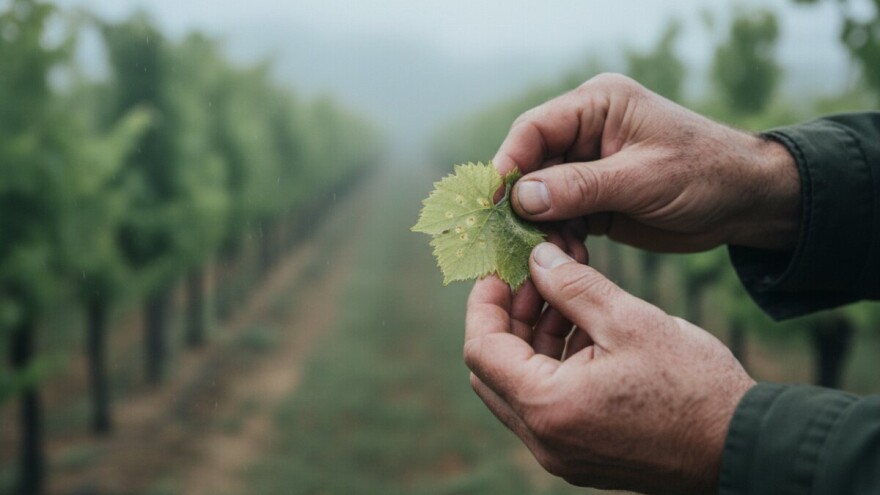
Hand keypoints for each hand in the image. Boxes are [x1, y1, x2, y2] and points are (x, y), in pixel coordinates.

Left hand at [464, 243, 754, 493]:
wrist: (744, 445)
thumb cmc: (693, 385)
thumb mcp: (629, 321)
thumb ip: (572, 286)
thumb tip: (536, 259)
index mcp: (548, 406)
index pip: (481, 349)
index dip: (484, 302)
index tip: (500, 270)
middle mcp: (544, 439)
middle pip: (493, 370)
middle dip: (506, 318)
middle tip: (533, 278)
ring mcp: (561, 452)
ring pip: (519, 387)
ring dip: (531, 339)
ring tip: (563, 295)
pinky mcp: (582, 454)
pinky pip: (547, 404)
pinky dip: (552, 364)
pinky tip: (581, 328)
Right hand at [493, 73, 799, 252]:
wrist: (748, 201)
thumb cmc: (704, 173)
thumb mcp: (642, 178)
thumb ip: (579, 187)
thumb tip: (520, 197)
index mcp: (597, 106)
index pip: (534, 129)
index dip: (508, 163)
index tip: (492, 201)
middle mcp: (587, 131)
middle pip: (532, 164)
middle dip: (521, 203)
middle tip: (509, 239)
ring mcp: (590, 166)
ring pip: (543, 196)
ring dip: (541, 227)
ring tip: (544, 256)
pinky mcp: (597, 197)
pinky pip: (563, 217)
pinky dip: (560, 239)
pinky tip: (565, 258)